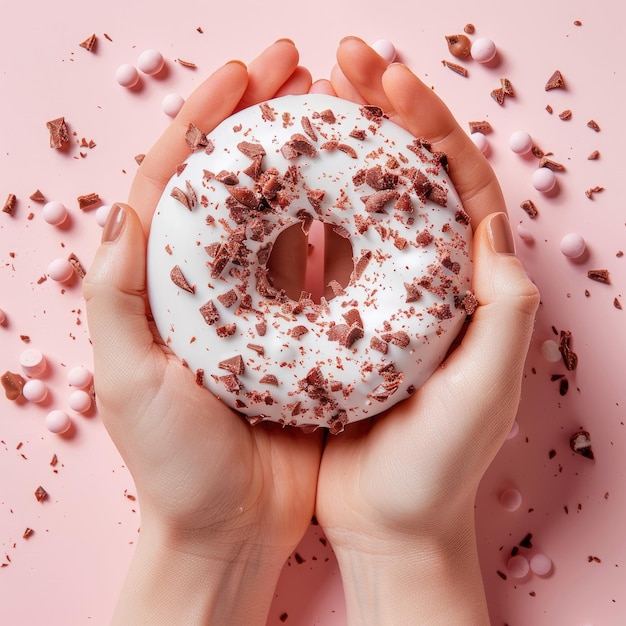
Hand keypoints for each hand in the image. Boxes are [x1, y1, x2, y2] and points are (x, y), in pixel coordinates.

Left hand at [84, 41, 321, 624]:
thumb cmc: (175, 463)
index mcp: (167, 283)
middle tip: (301, 67)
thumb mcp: (128, 379)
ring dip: (307, 159)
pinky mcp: (308, 329)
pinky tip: (361, 187)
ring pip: (285, 213)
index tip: (246, 72)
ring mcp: (266, 303)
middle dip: (264, 119)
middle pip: (238, 182)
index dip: (209, 119)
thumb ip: (117, 293)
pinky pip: (324, 265)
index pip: (181, 180)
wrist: (234, 525)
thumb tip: (123, 204)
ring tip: (337, 111)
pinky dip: (338, 222)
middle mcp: (216, 283)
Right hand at [313, 37, 539, 624]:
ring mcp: (376, 296)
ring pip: (357, 206)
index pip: (456, 181)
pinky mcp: (333, 320)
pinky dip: (299, 213)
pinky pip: (317, 253)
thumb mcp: (481, 396)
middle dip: (377, 112)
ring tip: (300, 104)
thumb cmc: (436, 470)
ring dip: (334, 151)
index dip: (425, 122)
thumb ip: (500, 315)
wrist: (389, 524)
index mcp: (466, 285)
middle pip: (405, 176)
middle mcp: (424, 280)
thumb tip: (493, 226)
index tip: (384, 78)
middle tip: (336, 63)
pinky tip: (272, 184)